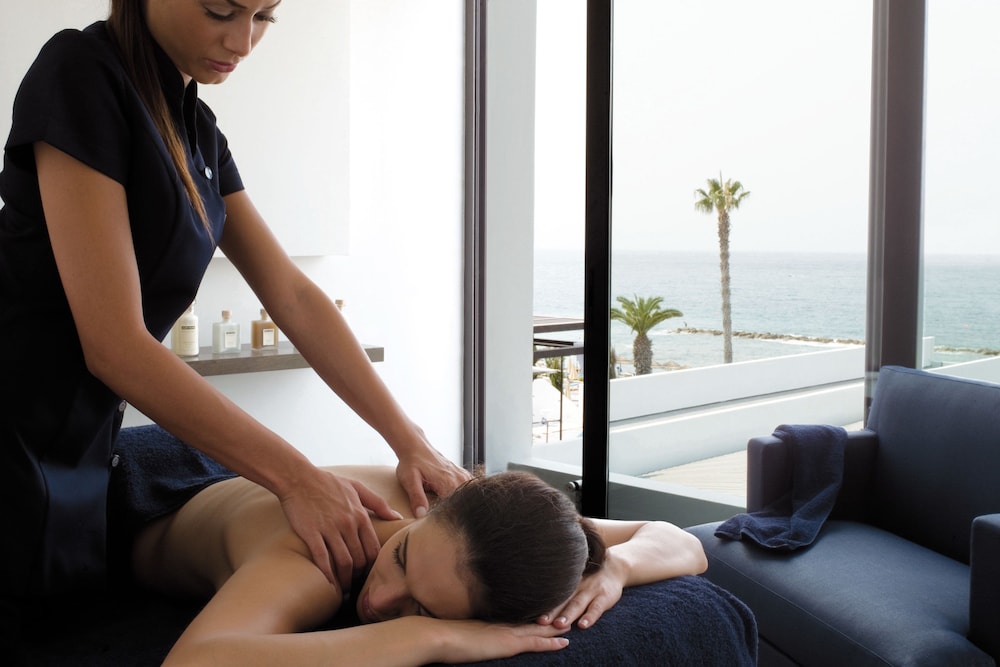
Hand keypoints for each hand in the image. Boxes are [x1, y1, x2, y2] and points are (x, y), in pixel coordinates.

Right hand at [279, 469, 401, 588]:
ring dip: (345, 580)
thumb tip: (397, 517)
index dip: (372, 566)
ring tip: (343, 590)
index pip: (373, 548)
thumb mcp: (357, 488)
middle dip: (359, 576)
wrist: (299, 478)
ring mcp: (329, 529)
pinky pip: (322, 558)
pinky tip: (329, 583)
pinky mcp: (311, 533)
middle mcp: (348, 524)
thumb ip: (378, 503)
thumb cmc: (328, 483)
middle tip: (355, 587)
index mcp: (360, 515)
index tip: (367, 575)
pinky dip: (327, 573)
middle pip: (360, 559)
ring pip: (343, 562)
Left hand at [394, 430, 470, 516]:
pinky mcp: (459, 472)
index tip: (447, 524)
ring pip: (470, 492)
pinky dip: (470, 492)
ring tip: (461, 512)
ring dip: (466, 502)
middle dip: (461, 511)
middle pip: (464, 500)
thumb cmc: (410, 462)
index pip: (455, 505)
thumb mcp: (409, 480)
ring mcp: (459, 474)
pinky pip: (470, 484)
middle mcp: (456, 477)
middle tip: (455, 521)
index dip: (451, 516)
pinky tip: (466, 499)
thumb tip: (421, 515)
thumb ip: (416, 497)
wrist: (415, 446)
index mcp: (445, 482)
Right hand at [430, 619, 568, 662]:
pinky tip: (564, 642)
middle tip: (568, 611)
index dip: (535, 613)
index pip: (519, 616)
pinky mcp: (508, 643)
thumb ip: (472, 629)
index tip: (547, 609)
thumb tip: (472, 633)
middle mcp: (503, 623)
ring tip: (573, 624)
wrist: (439, 636)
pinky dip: (551, 642)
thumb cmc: (444, 636)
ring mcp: (507, 632)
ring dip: (557, 627)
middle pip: (533, 619)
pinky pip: (535, 643)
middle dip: (551, 617)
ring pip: (539, 629)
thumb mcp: (462, 630)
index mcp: (494, 620)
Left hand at [538, 560, 625, 629]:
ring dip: (568, 614)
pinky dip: (590, 616)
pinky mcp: (605, 596)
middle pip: (563, 600)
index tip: (530, 611)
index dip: (543, 603)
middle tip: (540, 621)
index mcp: (569, 584)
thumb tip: (538, 596)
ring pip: (578, 604)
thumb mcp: (575, 577)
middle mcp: (578, 586)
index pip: (554, 594)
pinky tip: (583, 625)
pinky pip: (597, 607)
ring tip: (559, 625)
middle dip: (551, 611)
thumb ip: (561, 587)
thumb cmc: (590, 576)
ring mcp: (592, 591)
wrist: (616, 566)